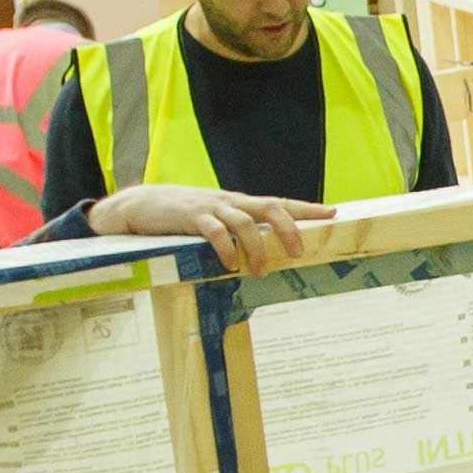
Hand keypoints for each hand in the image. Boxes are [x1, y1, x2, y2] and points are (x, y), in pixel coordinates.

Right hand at [92, 186, 331, 272]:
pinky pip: (214, 231)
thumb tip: (261, 253)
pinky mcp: (190, 217)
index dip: (306, 208)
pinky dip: (225, 248)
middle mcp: (230, 201)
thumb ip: (235, 231)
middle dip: (289, 228)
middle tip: (299, 252)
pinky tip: (230, 264)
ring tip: (259, 271)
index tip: (333, 214)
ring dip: (256, 248)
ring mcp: (211, 207)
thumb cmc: (180, 218)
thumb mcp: (213, 220)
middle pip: (269, 207)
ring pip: (244, 222)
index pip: (279, 202)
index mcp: (239, 203)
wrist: (139, 206)